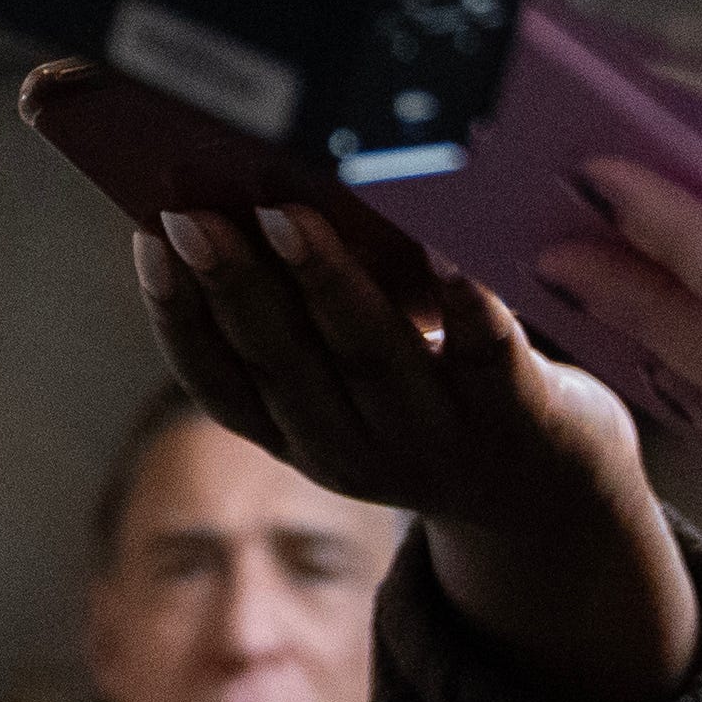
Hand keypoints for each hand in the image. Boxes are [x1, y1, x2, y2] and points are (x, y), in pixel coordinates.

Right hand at [144, 203, 698, 701]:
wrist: (552, 504)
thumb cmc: (429, 401)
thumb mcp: (348, 387)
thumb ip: (300, 321)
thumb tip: (240, 197)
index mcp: (298, 438)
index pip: (219, 383)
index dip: (177, 315)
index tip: (149, 238)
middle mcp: (357, 451)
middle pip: (285, 362)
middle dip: (234, 283)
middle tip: (195, 211)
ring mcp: (440, 439)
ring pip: (370, 356)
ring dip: (322, 284)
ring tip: (287, 214)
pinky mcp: (522, 418)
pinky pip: (487, 354)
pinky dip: (463, 301)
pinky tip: (444, 243)